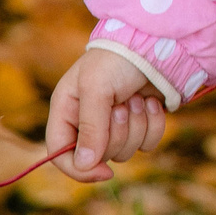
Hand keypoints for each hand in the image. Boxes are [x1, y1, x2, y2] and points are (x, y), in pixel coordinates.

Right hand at [45, 48, 168, 182]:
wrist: (155, 42)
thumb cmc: (116, 60)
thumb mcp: (96, 89)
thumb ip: (90, 127)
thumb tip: (85, 165)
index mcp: (66, 112)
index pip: (60, 155)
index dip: (79, 169)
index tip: (103, 172)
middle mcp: (87, 123)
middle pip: (99, 156)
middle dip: (117, 133)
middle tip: (122, 105)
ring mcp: (115, 125)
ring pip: (125, 152)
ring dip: (136, 125)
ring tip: (136, 98)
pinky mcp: (140, 124)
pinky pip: (148, 144)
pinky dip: (153, 124)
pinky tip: (152, 102)